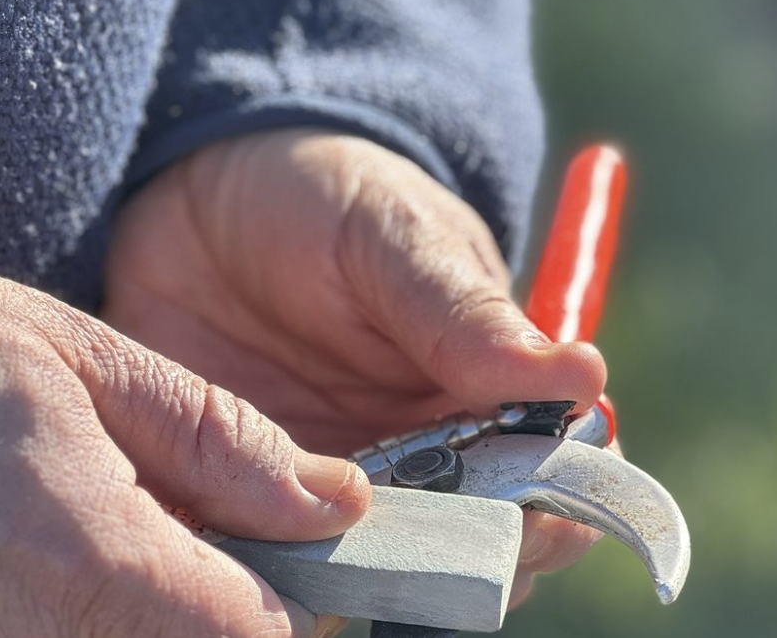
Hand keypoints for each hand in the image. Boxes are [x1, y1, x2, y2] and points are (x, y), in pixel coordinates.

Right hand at [0, 234, 367, 637]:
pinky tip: (52, 559)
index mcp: (91, 563)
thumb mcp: (75, 357)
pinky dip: (88, 621)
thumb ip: (217, 440)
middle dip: (223, 614)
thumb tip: (333, 498)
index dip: (294, 600)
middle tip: (186, 530)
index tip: (282, 550)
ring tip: (110, 531)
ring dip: (158, 618)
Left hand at [102, 129, 610, 607]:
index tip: (528, 514)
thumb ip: (465, 311)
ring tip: (324, 543)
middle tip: (408, 537)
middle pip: (478, 546)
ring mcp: (342, 482)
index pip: (558, 476)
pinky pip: (284, 558)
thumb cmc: (319, 199)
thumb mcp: (391, 235)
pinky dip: (278, 571)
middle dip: (459, 561)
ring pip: (383, 570)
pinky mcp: (260, 496)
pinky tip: (257, 552)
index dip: (559, 509)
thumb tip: (582, 376)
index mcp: (485, 387)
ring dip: (367, 576)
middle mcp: (427, 452)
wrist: (194, 203)